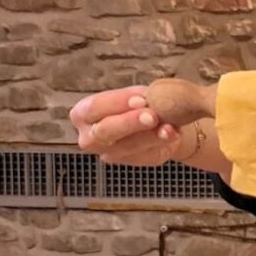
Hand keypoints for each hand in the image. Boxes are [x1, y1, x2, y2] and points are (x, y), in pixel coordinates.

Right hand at [69, 85, 183, 165]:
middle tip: (152, 116)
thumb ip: (140, 97)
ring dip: (150, 135)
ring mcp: (108, 154)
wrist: (158, 120)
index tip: (141, 99)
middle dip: (130, 122)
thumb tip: (149, 102)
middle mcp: (90, 137)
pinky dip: (160, 143)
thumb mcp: (137, 94)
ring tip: (167, 126)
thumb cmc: (140, 103)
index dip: (118, 103)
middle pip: (105, 131)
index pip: (95, 107)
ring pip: (127, 146)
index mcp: (83, 113)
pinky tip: (171, 134)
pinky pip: (144, 155)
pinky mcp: (130, 162)